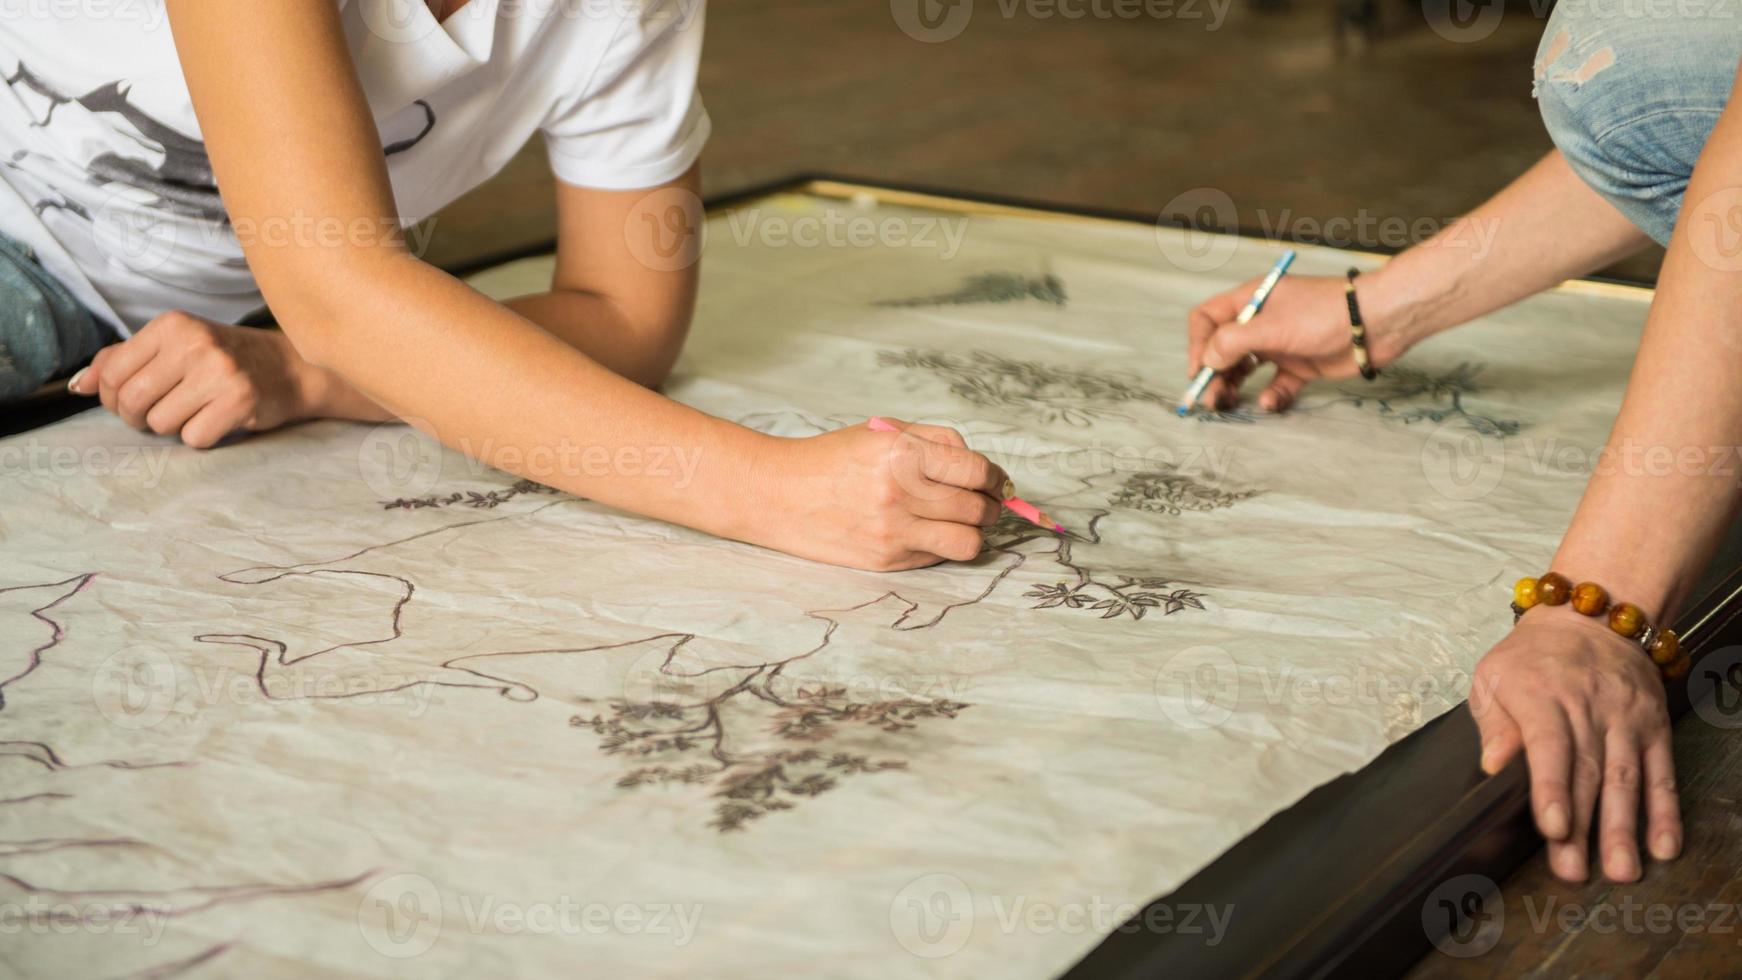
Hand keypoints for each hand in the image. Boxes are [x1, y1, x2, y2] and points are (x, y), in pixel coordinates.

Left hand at [68, 310, 384, 446]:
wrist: (290, 368)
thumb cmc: (224, 360)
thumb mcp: (174, 347)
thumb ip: (123, 361)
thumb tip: (79, 386)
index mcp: (172, 324)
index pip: (113, 374)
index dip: (115, 399)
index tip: (136, 400)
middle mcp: (194, 343)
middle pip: (133, 402)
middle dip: (140, 418)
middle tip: (161, 413)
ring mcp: (220, 371)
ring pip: (161, 424)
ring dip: (174, 428)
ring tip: (196, 412)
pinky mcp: (241, 400)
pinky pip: (194, 438)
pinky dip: (202, 437)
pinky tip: (218, 420)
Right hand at [752, 418, 1009, 570]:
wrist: (779, 494)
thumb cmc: (832, 459)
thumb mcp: (883, 431)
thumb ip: (937, 441)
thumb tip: (982, 467)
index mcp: (903, 454)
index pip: (976, 471)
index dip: (996, 478)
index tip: (996, 481)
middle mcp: (901, 494)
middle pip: (977, 509)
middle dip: (990, 506)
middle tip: (985, 502)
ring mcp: (894, 531)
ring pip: (967, 542)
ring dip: (975, 532)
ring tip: (965, 521)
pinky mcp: (887, 559)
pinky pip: (937, 556)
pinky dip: (943, 544)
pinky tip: (928, 530)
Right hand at [1185, 273, 1398, 412]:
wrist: (1378, 322)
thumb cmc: (1325, 314)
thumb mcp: (1272, 325)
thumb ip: (1233, 342)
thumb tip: (1206, 360)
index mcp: (1251, 301)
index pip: (1207, 319)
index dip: (1197, 344)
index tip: (1199, 371)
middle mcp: (1261, 322)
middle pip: (1222, 349)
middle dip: (1213, 373)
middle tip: (1211, 399)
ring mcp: (1280, 344)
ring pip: (1244, 370)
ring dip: (1233, 387)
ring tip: (1229, 404)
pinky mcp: (1300, 366)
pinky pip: (1275, 385)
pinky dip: (1269, 396)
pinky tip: (1269, 402)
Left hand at [1469, 610, 1679, 881]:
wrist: (1590, 619)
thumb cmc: (1531, 657)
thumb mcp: (1493, 677)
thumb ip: (1493, 723)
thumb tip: (1493, 765)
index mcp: (1543, 696)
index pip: (1550, 746)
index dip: (1552, 788)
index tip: (1554, 827)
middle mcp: (1589, 708)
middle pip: (1587, 772)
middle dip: (1582, 826)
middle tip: (1574, 869)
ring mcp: (1626, 720)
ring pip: (1626, 778)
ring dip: (1623, 827)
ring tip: (1620, 869)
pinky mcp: (1653, 727)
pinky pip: (1662, 772)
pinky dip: (1665, 811)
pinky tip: (1664, 845)